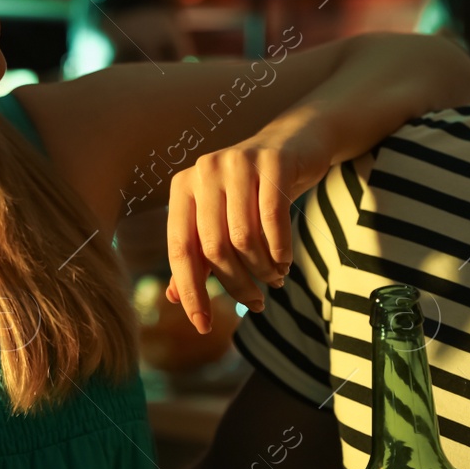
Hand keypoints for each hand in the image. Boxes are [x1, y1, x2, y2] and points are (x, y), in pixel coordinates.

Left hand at [165, 118, 332, 332]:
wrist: (296, 142)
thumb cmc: (253, 191)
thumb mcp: (221, 219)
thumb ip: (197, 255)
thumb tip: (173, 298)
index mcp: (183, 188)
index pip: (180, 250)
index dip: (190, 292)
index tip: (203, 326)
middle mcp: (204, 171)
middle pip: (214, 248)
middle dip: (236, 285)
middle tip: (256, 303)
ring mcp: (237, 163)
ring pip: (244, 238)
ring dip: (262, 269)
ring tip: (274, 280)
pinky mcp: (272, 162)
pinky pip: (273, 218)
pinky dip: (280, 250)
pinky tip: (286, 263)